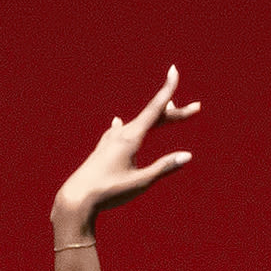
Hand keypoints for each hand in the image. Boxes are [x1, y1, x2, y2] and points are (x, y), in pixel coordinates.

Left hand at [51, 67, 199, 235]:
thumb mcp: (140, 182)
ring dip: (156, 117)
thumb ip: (163, 168)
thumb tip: (187, 156)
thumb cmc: (109, 192)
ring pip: (137, 123)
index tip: (174, 70)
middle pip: (152, 116)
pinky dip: (127, 125)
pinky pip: (118, 131)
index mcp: (131, 137)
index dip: (167, 90)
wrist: (75, 199)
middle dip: (175, 112)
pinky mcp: (102, 149)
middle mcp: (120, 134)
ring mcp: (109, 140)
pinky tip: (118, 123)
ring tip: (169, 109)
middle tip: (195, 108)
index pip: (155, 109)